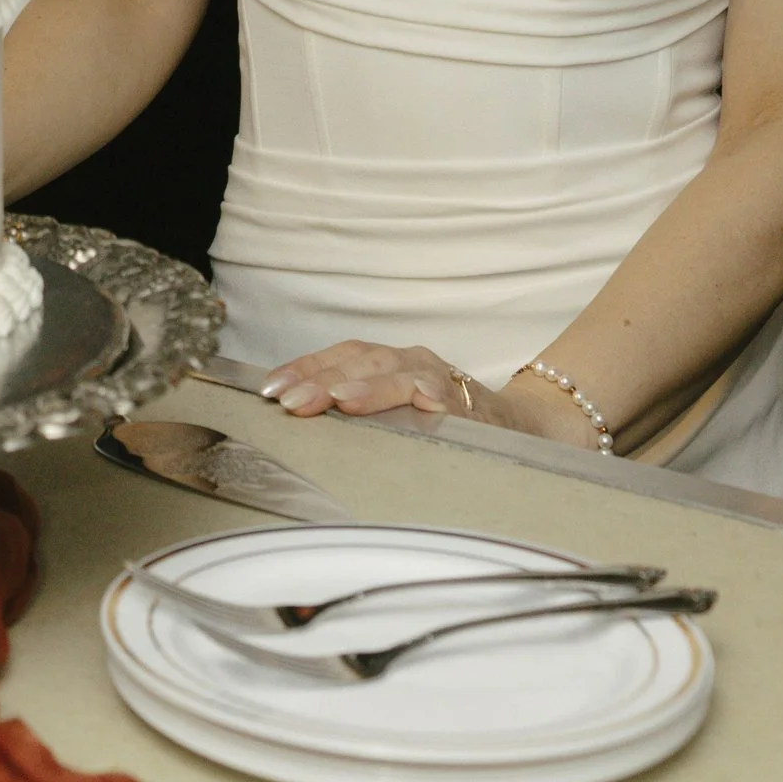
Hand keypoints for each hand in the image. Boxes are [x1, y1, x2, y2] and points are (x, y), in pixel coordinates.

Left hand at [264, 338, 490, 424]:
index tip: (270, 388)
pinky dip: (411, 397)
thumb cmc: (440, 424)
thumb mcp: (394, 414)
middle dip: (319, 378)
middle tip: (286, 400)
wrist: (512, 427)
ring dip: (359, 386)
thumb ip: (358, 414)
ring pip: (391, 372)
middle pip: (358, 359)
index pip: (340, 355)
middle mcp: (409, 361)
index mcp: (388, 362)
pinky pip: (432, 395)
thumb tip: (300, 423)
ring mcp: (436, 376)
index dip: (304, 367)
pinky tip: (395, 406)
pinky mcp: (461, 401)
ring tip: (331, 399)